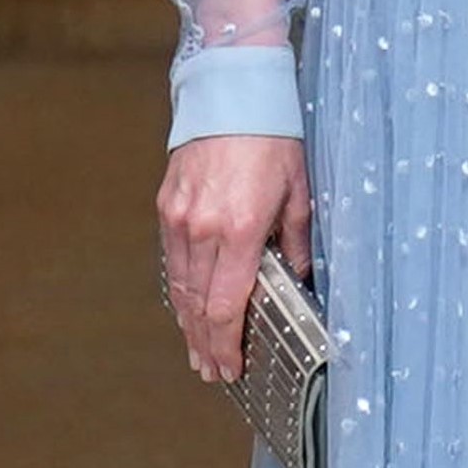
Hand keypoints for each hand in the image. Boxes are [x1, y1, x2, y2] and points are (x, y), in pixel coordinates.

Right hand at [159, 136, 310, 384]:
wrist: (232, 96)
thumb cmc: (273, 141)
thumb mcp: (300, 194)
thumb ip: (296, 244)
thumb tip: (297, 280)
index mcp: (240, 229)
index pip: (227, 304)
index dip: (226, 343)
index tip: (229, 368)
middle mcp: (203, 228)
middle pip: (198, 304)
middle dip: (205, 343)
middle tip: (211, 371)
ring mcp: (179, 218)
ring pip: (180, 285)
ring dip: (188, 323)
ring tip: (197, 350)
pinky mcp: (167, 206)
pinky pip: (172, 259)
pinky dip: (179, 289)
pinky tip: (187, 306)